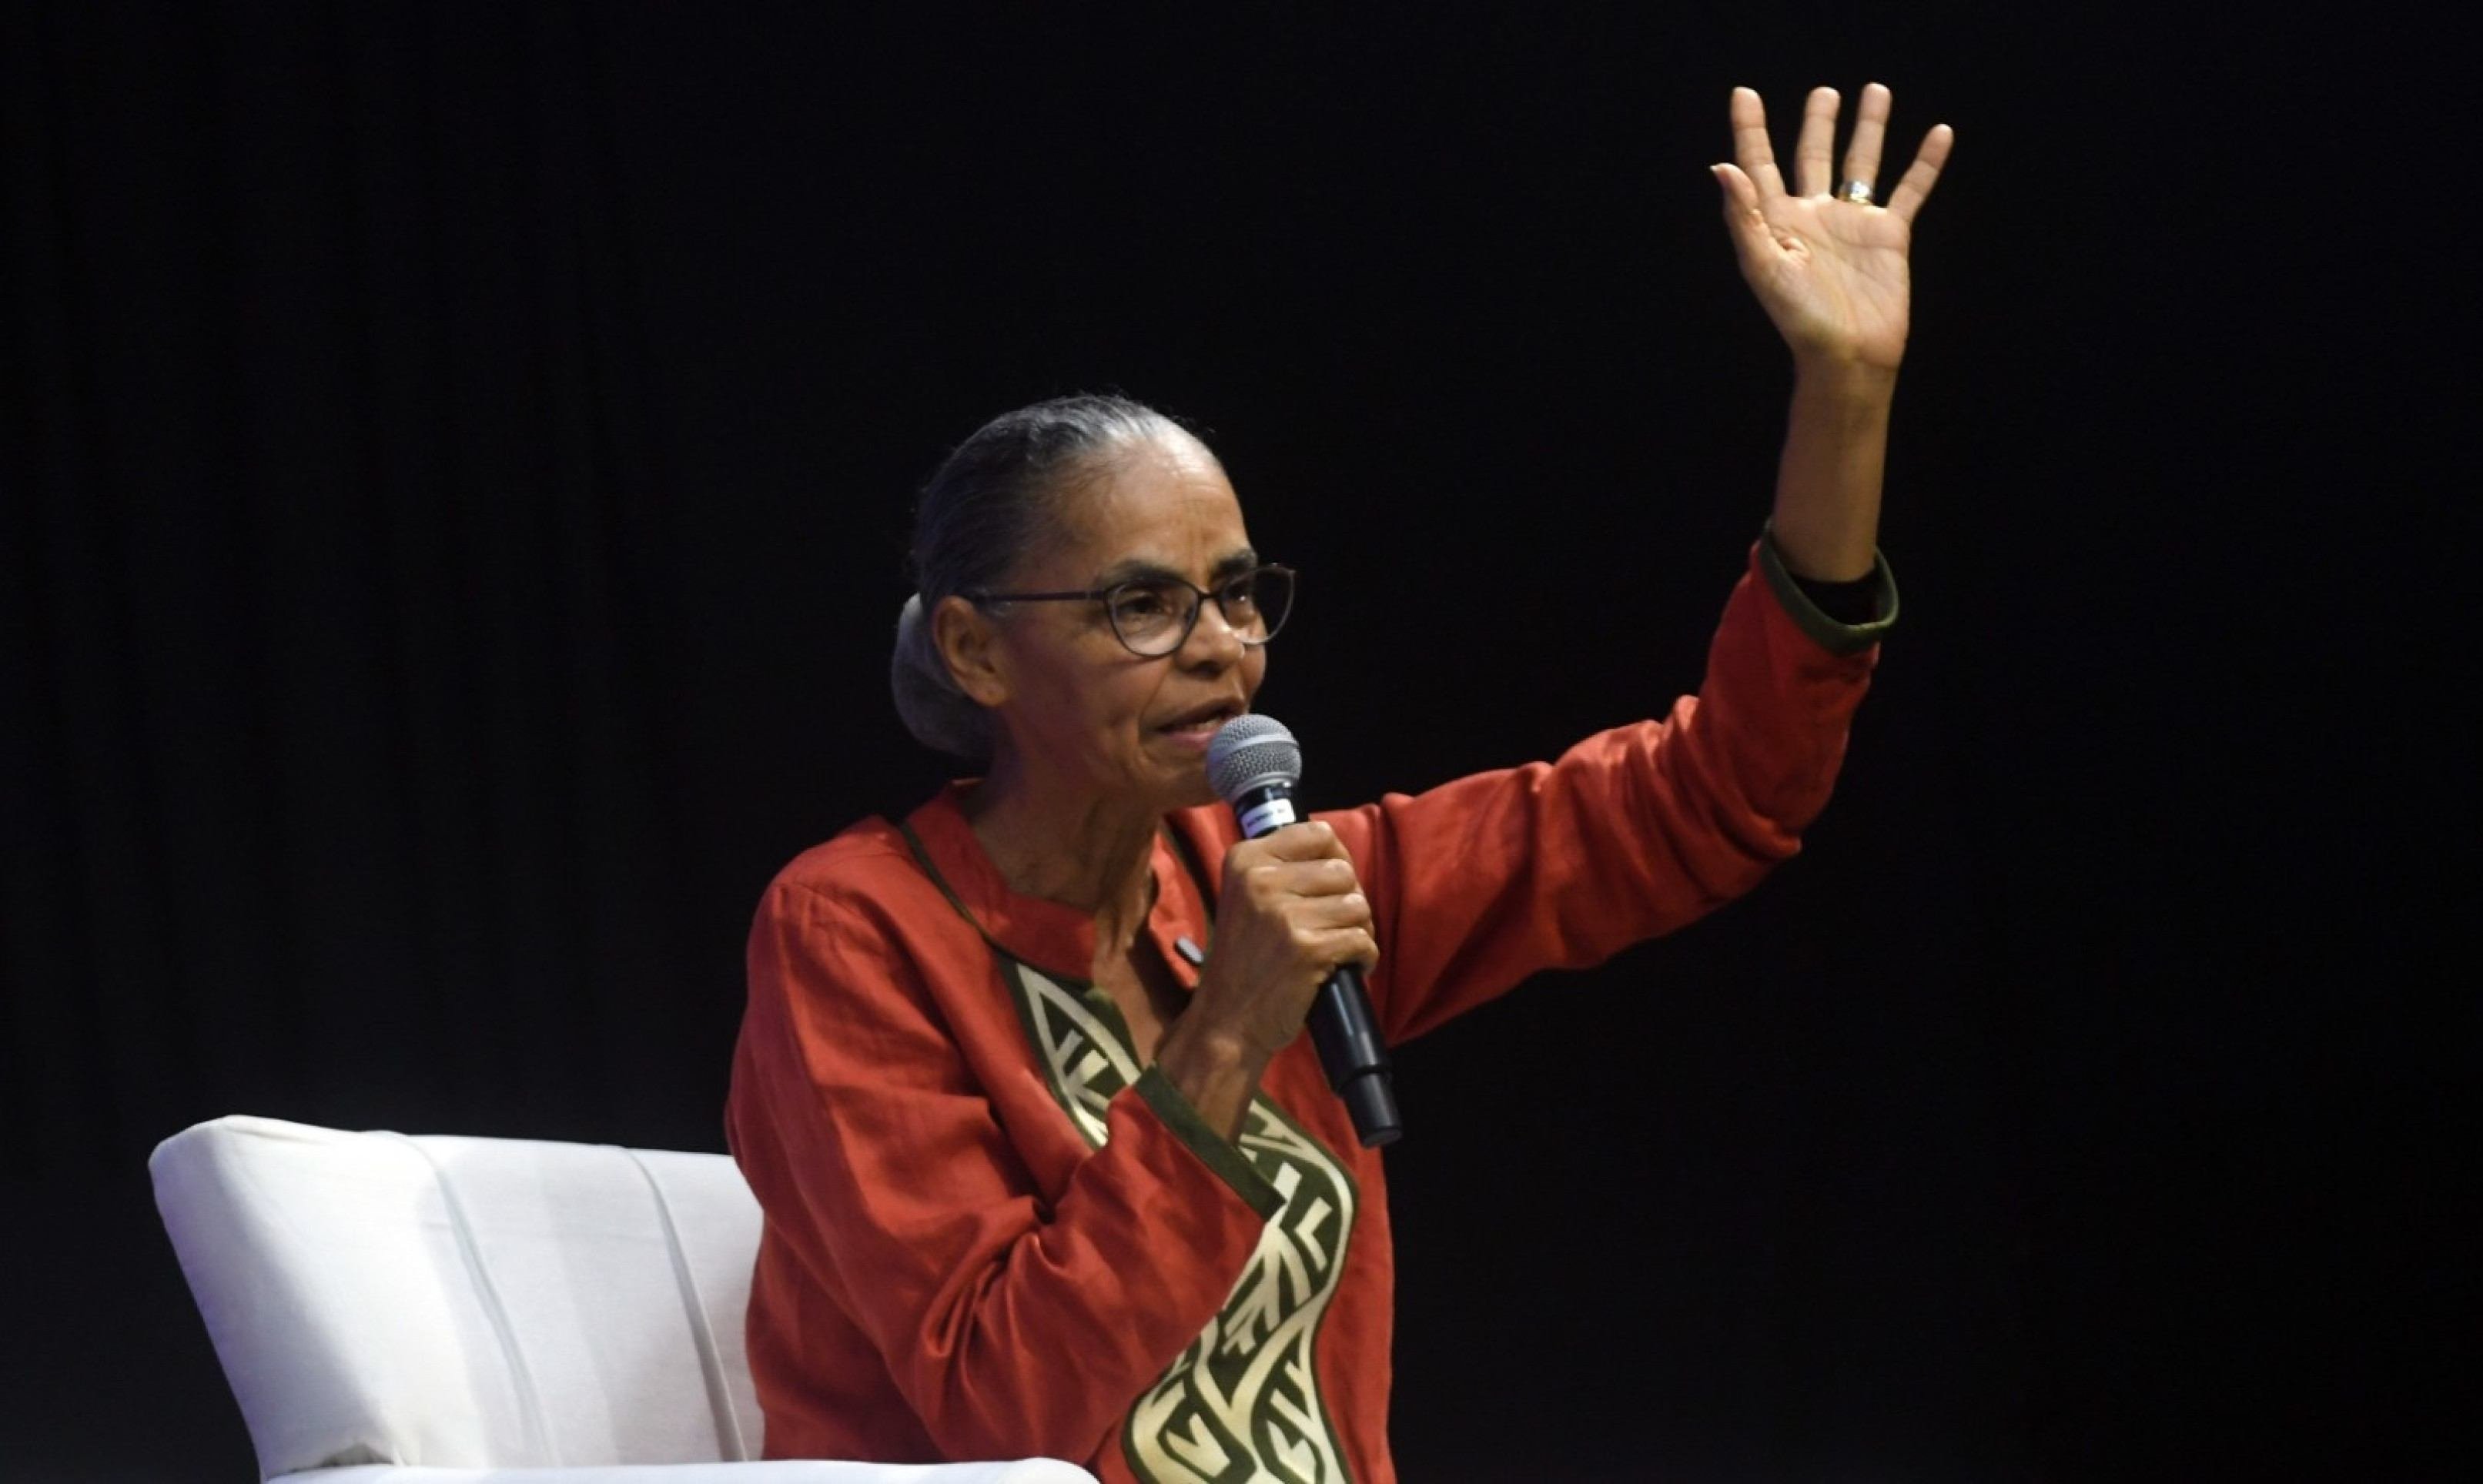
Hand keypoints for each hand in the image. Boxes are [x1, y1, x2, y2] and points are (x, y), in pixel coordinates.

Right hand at [1190, 821, 1376, 1061]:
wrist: (1226, 1021)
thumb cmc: (1244, 961)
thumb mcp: (1246, 898)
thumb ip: (1282, 870)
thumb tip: (1340, 857)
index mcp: (1245, 859)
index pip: (1318, 834)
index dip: (1336, 861)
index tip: (1331, 888)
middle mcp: (1260, 880)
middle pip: (1343, 871)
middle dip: (1349, 900)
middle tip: (1334, 927)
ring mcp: (1283, 915)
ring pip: (1358, 905)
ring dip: (1359, 930)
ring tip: (1338, 949)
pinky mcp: (1306, 949)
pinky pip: (1362, 940)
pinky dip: (1364, 956)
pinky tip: (1347, 968)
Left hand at [1713, 83, 1953, 372]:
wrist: (1848, 354)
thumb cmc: (1800, 319)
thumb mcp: (1764, 266)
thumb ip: (1744, 216)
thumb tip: (1723, 167)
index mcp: (1777, 221)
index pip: (1760, 165)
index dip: (1751, 129)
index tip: (1744, 94)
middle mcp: (1814, 216)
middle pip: (1813, 156)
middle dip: (1818, 123)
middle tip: (1824, 93)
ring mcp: (1853, 222)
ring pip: (1862, 163)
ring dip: (1869, 128)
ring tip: (1875, 91)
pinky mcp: (1890, 234)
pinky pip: (1911, 189)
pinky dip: (1926, 162)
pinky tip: (1940, 133)